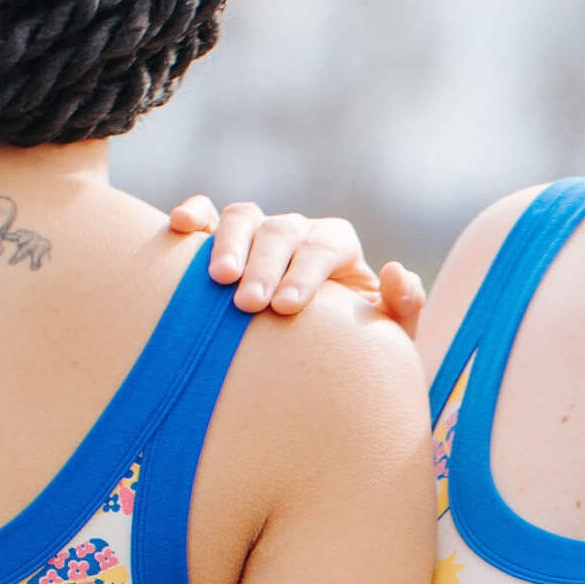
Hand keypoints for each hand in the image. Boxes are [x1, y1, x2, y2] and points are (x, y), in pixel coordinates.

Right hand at [170, 195, 425, 332]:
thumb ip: (402, 306)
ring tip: (217, 280)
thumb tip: (397, 270)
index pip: (325, 245)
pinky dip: (195, 216)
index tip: (286, 308)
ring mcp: (259, 236)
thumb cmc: (352, 351)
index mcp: (338, 248)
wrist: (315, 367)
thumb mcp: (387, 337)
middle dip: (265, 265)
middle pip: (282, 230)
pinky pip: (209, 219)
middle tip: (249, 304)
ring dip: (229, 243)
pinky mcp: (224, 245)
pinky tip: (182, 227)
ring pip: (244, 217)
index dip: (306, 272)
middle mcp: (298, 234)